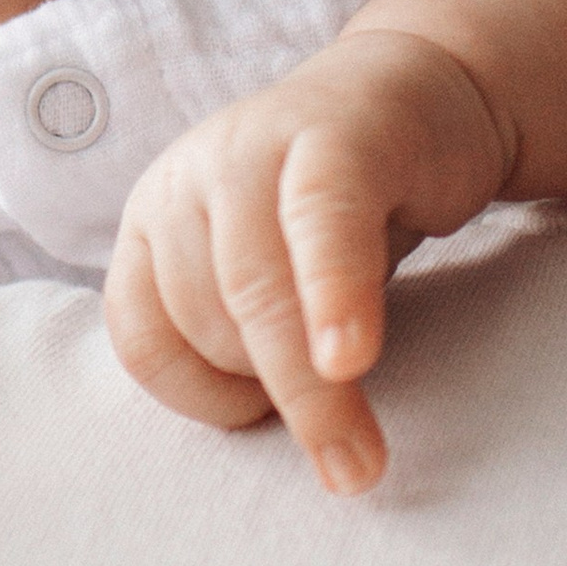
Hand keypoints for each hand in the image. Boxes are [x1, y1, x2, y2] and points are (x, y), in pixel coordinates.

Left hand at [105, 27, 509, 493]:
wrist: (424, 94)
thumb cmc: (345, 213)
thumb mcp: (277, 277)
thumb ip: (246, 338)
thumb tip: (258, 434)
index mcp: (156, 217)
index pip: (142, 331)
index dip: (194, 396)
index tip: (260, 423)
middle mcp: (191, 177)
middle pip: (209, 316)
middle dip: (280, 402)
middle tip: (346, 470)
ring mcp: (257, 147)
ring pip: (260, 288)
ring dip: (313, 379)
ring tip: (367, 437)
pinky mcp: (338, 136)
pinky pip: (323, 225)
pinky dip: (334, 297)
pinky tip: (351, 356)